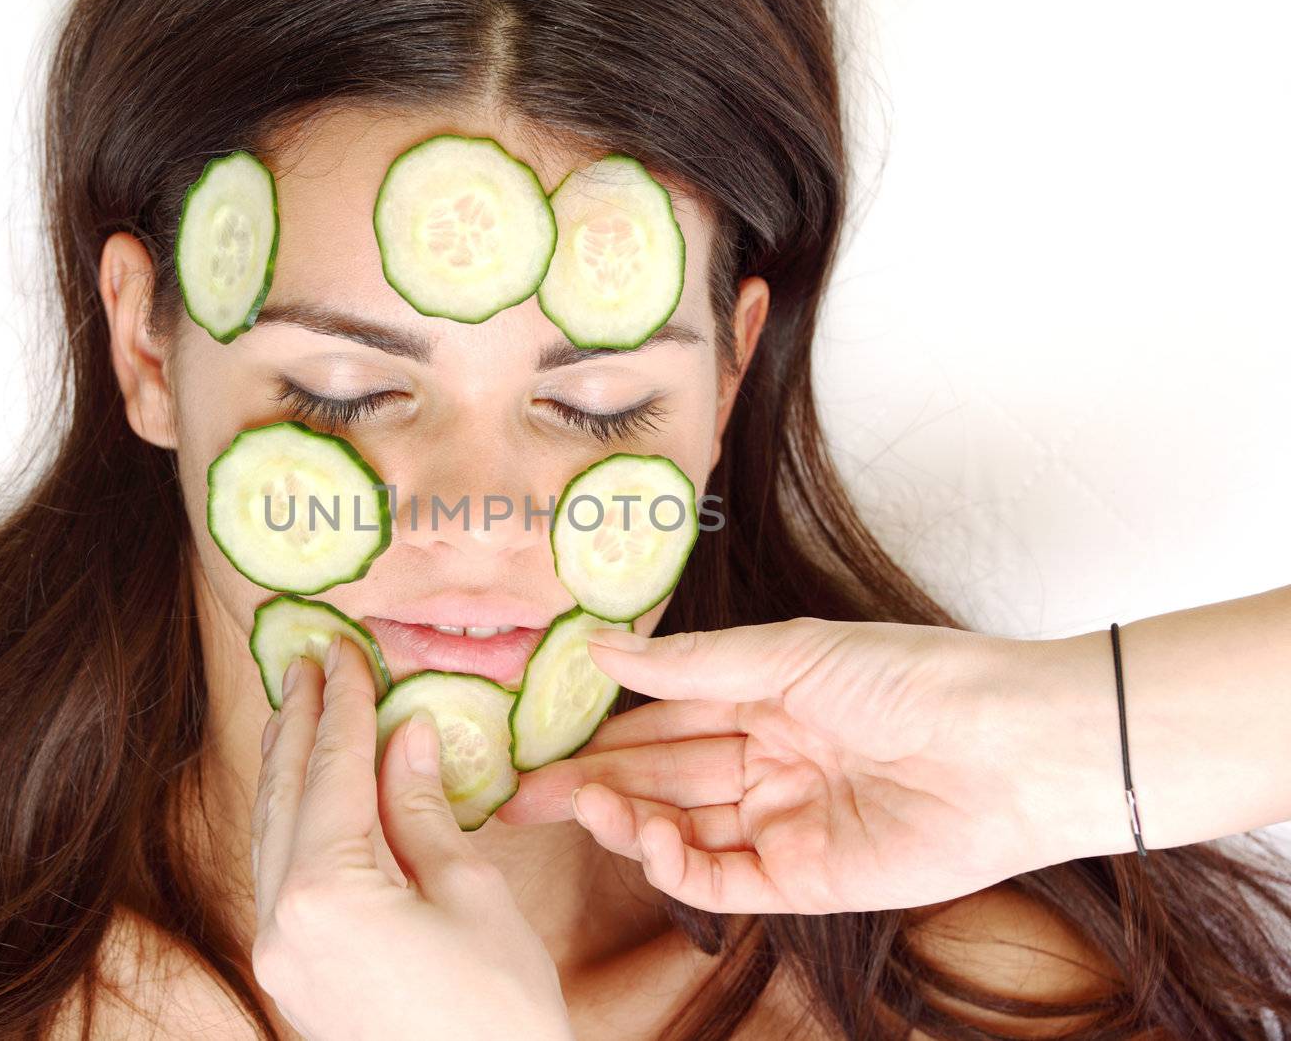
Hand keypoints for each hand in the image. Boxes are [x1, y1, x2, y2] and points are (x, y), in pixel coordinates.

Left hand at [250, 635, 573, 1040]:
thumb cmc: (498, 1012)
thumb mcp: (470, 892)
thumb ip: (421, 808)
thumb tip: (405, 735)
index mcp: (324, 893)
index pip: (330, 773)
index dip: (343, 706)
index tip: (344, 652)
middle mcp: (281, 922)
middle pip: (283, 797)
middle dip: (299, 724)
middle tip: (308, 662)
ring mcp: (278, 954)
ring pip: (270, 835)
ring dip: (286, 768)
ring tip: (299, 711)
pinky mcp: (292, 976)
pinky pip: (278, 875)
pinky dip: (291, 821)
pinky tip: (306, 795)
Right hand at [495, 617, 1117, 914]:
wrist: (1009, 746)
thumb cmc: (911, 678)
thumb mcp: (789, 653)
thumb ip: (692, 665)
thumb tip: (599, 648)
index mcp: (763, 702)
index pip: (660, 720)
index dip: (597, 729)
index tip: (534, 736)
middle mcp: (766, 763)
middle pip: (658, 779)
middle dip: (588, 785)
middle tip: (519, 794)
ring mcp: (783, 823)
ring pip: (679, 829)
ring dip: (625, 821)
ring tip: (583, 806)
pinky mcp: (806, 879)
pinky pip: (722, 878)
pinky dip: (676, 865)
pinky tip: (648, 838)